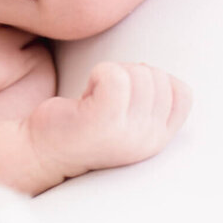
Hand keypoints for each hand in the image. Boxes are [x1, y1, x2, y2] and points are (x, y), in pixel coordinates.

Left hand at [26, 61, 192, 178]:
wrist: (40, 153)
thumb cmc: (82, 127)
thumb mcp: (128, 119)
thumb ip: (149, 101)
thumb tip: (154, 69)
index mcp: (159, 139)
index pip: (182, 93)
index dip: (153, 81)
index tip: (125, 93)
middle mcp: (149, 140)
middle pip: (158, 77)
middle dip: (128, 74)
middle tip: (102, 95)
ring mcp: (128, 133)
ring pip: (138, 73)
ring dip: (110, 74)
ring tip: (93, 96)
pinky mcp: (104, 121)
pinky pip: (114, 75)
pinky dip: (98, 74)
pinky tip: (85, 94)